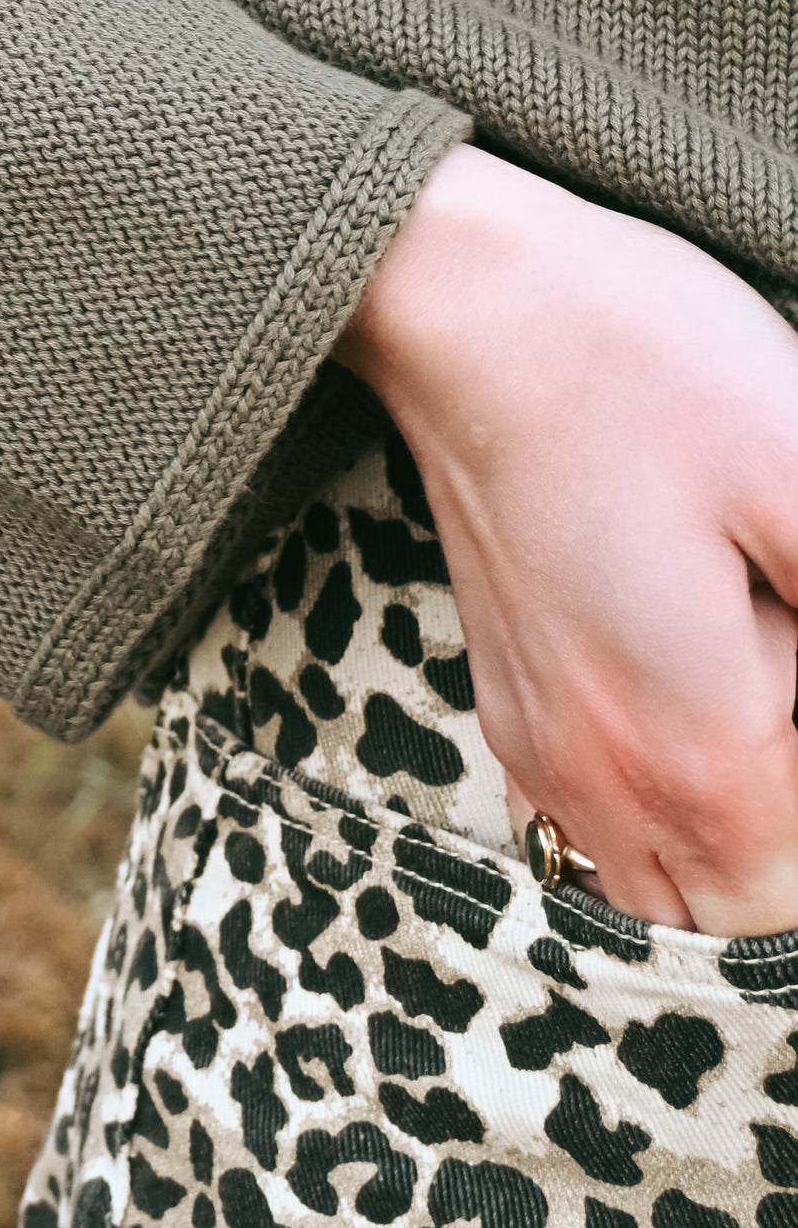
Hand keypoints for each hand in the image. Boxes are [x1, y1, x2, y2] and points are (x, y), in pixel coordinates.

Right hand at [334, 143, 797, 934]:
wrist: (463, 296)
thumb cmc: (641, 362)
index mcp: (697, 749)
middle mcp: (605, 781)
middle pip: (746, 931)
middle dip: (796, 871)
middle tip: (792, 681)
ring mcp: (546, 748)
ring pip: (666, 903)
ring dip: (748, 862)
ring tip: (771, 721)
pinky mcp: (516, 705)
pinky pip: (603, 842)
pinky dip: (678, 835)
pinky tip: (718, 736)